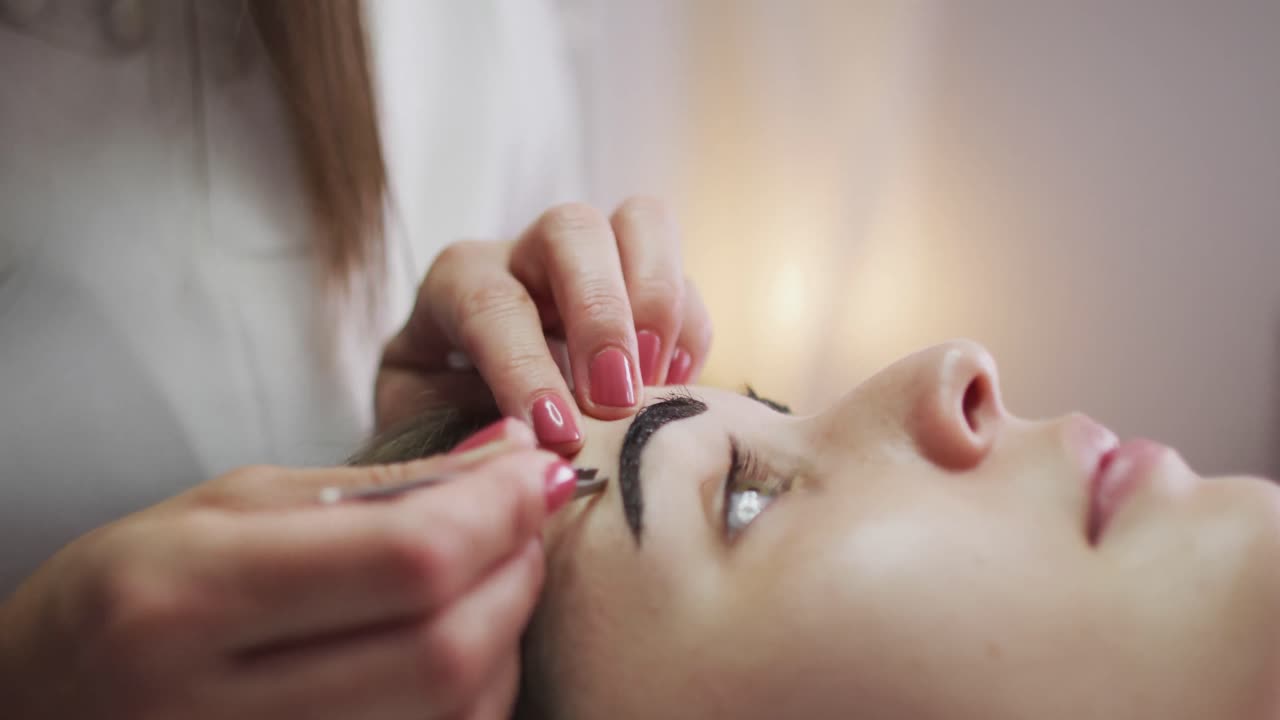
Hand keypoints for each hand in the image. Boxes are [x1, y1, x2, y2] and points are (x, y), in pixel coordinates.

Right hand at [0, 420, 573, 719]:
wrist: (38, 709)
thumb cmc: (128, 593)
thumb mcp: (228, 508)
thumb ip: (377, 488)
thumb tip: (508, 458)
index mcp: (188, 598)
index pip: (406, 559)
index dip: (499, 511)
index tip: (537, 470)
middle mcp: (218, 705)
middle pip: (447, 648)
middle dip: (517, 570)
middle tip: (524, 518)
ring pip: (456, 711)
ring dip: (507, 632)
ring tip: (491, 573)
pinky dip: (478, 692)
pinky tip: (462, 641)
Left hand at [377, 196, 713, 452]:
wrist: (455, 416)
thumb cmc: (434, 422)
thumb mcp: (417, 432)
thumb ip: (466, 437)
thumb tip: (532, 454)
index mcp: (454, 283)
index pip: (492, 303)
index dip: (528, 368)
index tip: (560, 436)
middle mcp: (522, 256)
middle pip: (572, 229)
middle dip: (603, 315)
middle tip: (616, 401)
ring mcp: (589, 264)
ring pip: (643, 224)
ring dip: (659, 305)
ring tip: (656, 386)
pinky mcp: (640, 292)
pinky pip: (686, 286)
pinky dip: (690, 336)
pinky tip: (673, 392)